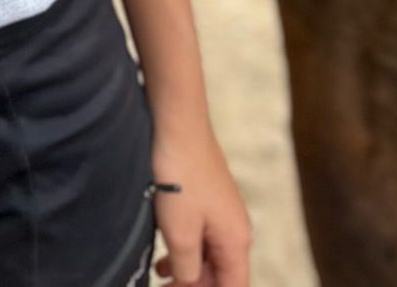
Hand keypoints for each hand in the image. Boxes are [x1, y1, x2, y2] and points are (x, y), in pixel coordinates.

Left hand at [150, 116, 252, 286]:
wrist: (176, 125)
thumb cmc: (180, 176)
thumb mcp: (180, 233)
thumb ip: (188, 268)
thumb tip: (190, 283)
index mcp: (236, 241)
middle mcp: (234, 228)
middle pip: (221, 273)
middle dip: (196, 285)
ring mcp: (220, 210)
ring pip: (208, 254)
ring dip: (187, 268)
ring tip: (160, 275)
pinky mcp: (205, 196)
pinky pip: (199, 233)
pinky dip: (183, 247)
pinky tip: (163, 250)